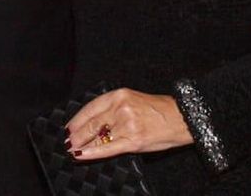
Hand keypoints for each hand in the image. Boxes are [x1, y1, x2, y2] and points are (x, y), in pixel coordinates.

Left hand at [65, 88, 192, 159]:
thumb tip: (94, 124)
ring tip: (73, 149)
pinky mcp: (133, 140)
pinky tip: (82, 155)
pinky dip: (92, 153)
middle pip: (91, 123)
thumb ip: (114, 109)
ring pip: (97, 136)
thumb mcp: (133, 101)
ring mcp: (126, 124)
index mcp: (118, 95)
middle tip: (68, 141)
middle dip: (77, 134)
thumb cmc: (158, 110)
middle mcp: (120, 108)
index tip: (69, 127)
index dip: (77, 119)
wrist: (182, 117)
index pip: (90, 107)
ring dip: (82, 144)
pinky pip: (107, 148)